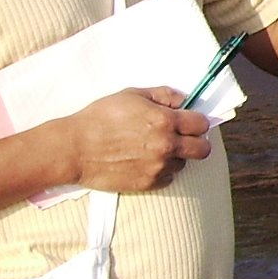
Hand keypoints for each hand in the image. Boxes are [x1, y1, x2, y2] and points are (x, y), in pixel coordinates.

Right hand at [61, 88, 211, 192]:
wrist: (75, 148)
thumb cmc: (100, 118)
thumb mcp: (132, 95)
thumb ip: (163, 95)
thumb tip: (184, 100)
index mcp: (165, 121)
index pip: (202, 124)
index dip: (197, 121)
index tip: (189, 121)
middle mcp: (166, 146)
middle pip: (203, 149)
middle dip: (196, 141)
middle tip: (182, 137)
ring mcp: (158, 167)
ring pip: (184, 163)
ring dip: (176, 156)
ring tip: (154, 149)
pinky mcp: (148, 183)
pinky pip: (168, 178)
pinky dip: (162, 170)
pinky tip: (145, 161)